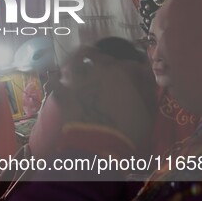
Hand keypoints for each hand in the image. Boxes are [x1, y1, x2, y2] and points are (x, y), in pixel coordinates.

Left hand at [30, 46, 155, 155]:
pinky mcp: (62, 94)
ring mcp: (77, 81)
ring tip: (78, 63)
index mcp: (121, 73)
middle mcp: (97, 71)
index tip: (138, 76)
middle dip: (103, 58)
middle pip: (99, 56)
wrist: (98, 144)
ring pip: (74, 61)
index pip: (131, 65)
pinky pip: (54, 81)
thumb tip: (147, 83)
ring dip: (77, 60)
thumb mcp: (147, 113)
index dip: (136, 71)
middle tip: (103, 61)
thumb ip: (147, 93)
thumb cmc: (128, 130)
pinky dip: (55, 81)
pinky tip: (56, 80)